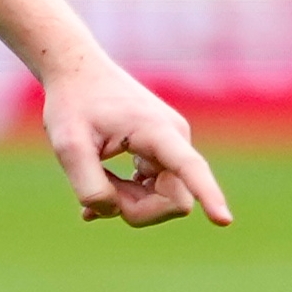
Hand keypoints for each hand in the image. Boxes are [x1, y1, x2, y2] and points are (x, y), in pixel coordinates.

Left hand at [42, 58, 233, 227]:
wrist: (75, 70)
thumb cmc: (71, 103)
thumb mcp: (67, 144)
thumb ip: (88, 185)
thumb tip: (114, 212)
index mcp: (156, 130)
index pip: (189, 168)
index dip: (208, 196)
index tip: (224, 221)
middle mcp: (175, 138)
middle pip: (174, 200)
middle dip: (134, 207)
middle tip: (95, 187)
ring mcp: (172, 147)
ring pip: (164, 199)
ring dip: (126, 199)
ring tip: (93, 174)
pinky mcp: (163, 154)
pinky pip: (157, 192)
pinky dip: (127, 197)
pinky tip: (99, 195)